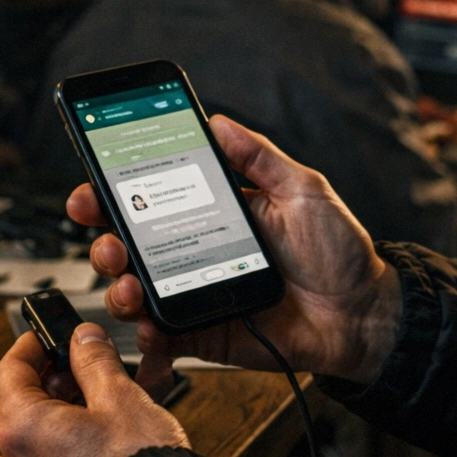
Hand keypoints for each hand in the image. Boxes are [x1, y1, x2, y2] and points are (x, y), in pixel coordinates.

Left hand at [0, 325, 188, 456]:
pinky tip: (111, 440)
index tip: (47, 334)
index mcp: (23, 430)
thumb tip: (83, 339)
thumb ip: (94, 360)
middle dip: (59, 380)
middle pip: (27, 406)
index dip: (30, 345)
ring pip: (46, 440)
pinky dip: (78, 449)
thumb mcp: (120, 396)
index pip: (9, 371)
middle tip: (90, 365)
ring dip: (72, 414)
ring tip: (112, 401)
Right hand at [66, 115, 401, 383]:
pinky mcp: (206, 335)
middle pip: (131, 244)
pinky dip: (149, 331)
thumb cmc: (340, 253)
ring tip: (127, 280)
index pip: (153, 197)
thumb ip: (259, 157)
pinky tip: (150, 321)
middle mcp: (198, 253)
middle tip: (106, 234)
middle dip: (105, 237)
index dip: (115, 191)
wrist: (364, 315)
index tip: (93, 184)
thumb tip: (218, 121)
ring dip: (118, 283)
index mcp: (216, 213)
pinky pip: (165, 335)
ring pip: (137, 290)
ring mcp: (198, 294)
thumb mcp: (304, 190)